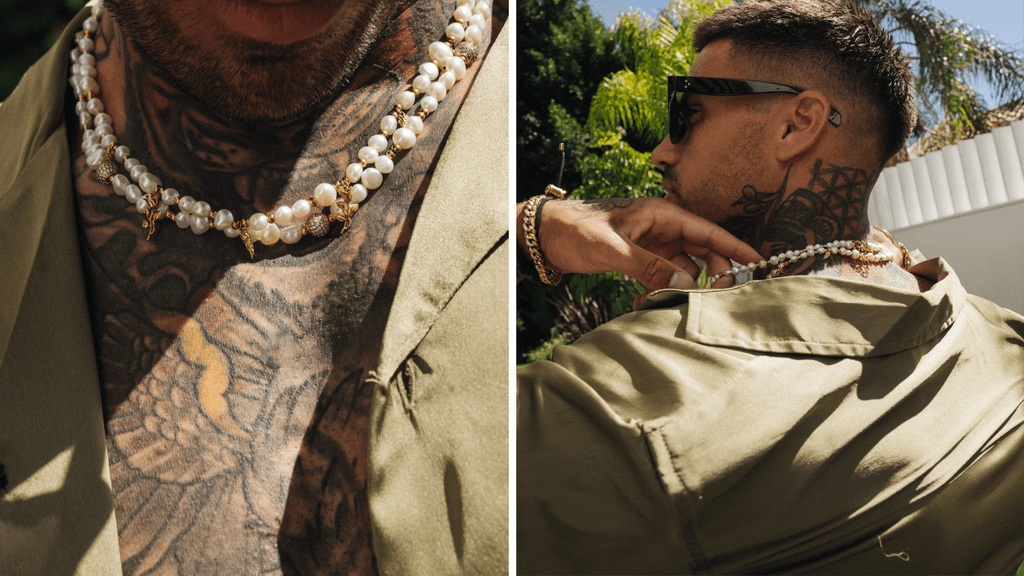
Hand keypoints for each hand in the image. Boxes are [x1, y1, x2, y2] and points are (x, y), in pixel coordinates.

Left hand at [517, 196, 759, 291]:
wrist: (543, 236)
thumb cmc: (575, 231)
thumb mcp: (613, 249)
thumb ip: (650, 267)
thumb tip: (687, 286)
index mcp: (661, 214)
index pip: (708, 231)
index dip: (735, 248)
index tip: (758, 263)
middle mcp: (662, 228)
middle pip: (703, 251)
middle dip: (712, 275)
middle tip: (714, 299)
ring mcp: (651, 244)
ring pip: (683, 269)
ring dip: (680, 289)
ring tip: (664, 306)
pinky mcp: (638, 259)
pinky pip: (662, 277)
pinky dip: (660, 292)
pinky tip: (645, 306)